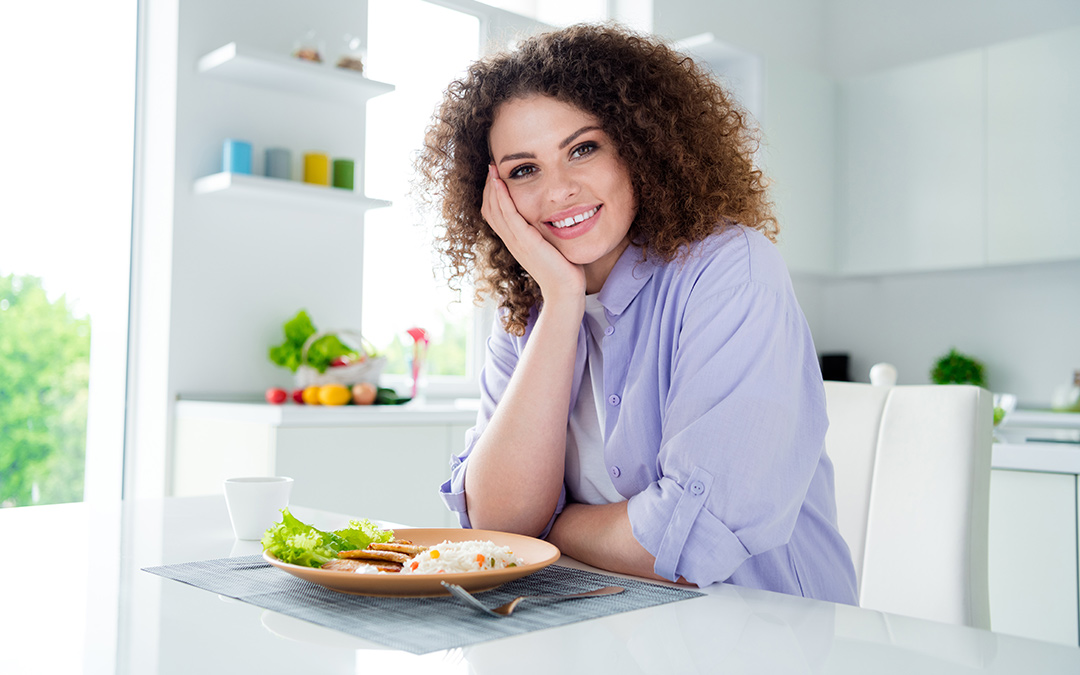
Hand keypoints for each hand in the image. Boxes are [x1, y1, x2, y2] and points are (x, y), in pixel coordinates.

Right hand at [482, 165, 584, 300]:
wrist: (565, 290)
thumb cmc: (563, 269)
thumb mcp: (550, 245)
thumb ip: (546, 231)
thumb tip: (555, 216)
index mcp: (516, 241)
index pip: (495, 214)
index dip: (493, 194)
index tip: (497, 175)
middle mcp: (511, 241)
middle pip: (489, 209)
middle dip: (489, 186)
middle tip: (491, 166)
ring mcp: (516, 241)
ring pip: (494, 209)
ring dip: (492, 186)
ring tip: (493, 167)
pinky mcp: (524, 241)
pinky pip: (507, 214)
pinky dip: (501, 197)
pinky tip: (499, 181)